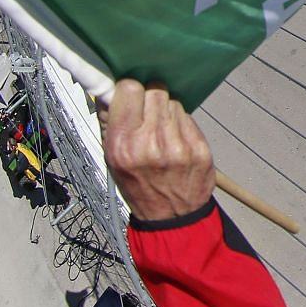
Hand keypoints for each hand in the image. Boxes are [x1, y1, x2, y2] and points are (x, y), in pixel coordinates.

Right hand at [103, 80, 214, 222]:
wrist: (170, 217)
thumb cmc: (137, 184)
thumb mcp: (110, 158)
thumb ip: (108, 122)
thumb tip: (106, 89)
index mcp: (122, 145)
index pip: (129, 89)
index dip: (129, 89)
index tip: (129, 96)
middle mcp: (149, 143)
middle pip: (154, 90)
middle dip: (150, 97)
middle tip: (147, 113)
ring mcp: (178, 146)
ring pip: (173, 101)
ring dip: (166, 110)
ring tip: (161, 130)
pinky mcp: (199, 148)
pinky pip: (189, 117)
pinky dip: (181, 122)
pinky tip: (176, 139)